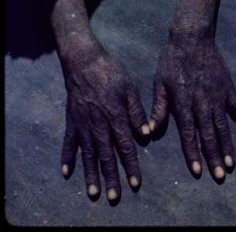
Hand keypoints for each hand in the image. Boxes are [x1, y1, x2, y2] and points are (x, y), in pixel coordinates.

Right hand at [60, 44, 149, 202]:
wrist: (84, 61)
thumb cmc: (111, 72)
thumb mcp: (130, 89)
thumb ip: (137, 112)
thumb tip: (146, 134)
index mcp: (115, 117)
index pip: (125, 147)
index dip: (131, 166)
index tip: (135, 183)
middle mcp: (98, 124)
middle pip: (106, 156)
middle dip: (111, 177)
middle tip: (114, 197)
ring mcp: (83, 124)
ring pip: (87, 154)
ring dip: (91, 175)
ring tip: (94, 192)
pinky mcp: (72, 120)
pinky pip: (68, 142)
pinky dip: (67, 157)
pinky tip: (67, 172)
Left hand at [149, 29, 235, 180]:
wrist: (191, 37)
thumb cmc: (171, 60)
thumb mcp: (159, 83)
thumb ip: (158, 108)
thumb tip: (148, 132)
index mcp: (184, 104)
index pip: (189, 134)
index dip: (193, 154)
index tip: (198, 171)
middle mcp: (202, 103)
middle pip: (208, 135)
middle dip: (214, 157)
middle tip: (220, 176)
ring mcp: (217, 96)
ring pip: (223, 125)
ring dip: (228, 146)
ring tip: (232, 164)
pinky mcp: (228, 87)